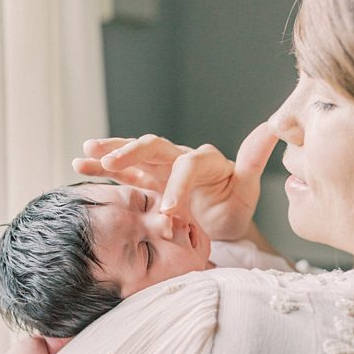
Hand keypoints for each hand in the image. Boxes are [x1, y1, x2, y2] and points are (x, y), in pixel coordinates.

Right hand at [73, 123, 279, 240]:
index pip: (188, 165)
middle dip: (132, 152)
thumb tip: (273, 128)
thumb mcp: (247, 189)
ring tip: (86, 151)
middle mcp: (179, 158)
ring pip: (133, 154)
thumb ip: (253, 160)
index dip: (177, 186)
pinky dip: (102, 167)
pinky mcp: (145, 181)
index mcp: (205, 161)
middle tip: (112, 161)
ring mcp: (159, 168)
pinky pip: (122, 172)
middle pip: (154, 147)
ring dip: (111, 152)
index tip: (168, 213)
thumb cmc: (233, 207)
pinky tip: (80, 164)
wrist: (219, 225)